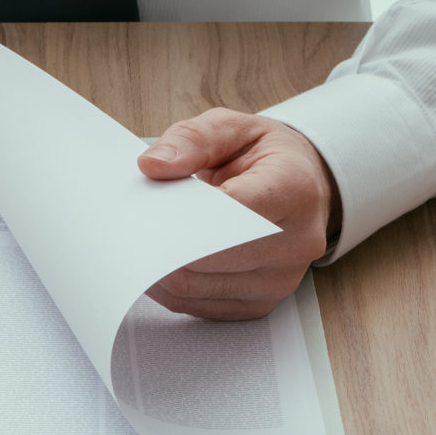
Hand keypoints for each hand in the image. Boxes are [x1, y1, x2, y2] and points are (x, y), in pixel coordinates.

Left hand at [135, 110, 337, 319]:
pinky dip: (169, 288)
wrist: (304, 188)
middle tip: (131, 225)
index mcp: (295, 190)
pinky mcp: (260, 305)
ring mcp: (280, 280)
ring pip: (195, 287)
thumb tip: (153, 166)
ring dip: (158, 268)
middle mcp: (296, 242)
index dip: (182, 213)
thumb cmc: (264, 157)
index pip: (231, 211)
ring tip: (143, 240)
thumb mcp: (232, 128)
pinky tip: (159, 262)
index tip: (147, 207)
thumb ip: (191, 140)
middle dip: (162, 241)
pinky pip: (198, 306)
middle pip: (208, 257)